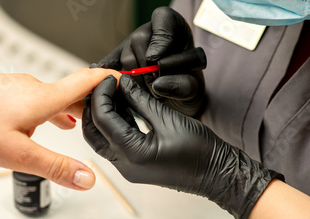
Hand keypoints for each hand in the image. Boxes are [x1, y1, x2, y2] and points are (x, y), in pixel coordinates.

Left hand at [82, 75, 281, 217]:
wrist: (216, 172)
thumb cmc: (199, 151)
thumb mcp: (167, 118)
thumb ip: (140, 99)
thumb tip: (122, 83)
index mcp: (132, 154)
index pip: (102, 119)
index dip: (102, 94)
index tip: (109, 77)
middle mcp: (124, 164)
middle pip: (93, 131)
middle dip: (94, 105)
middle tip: (103, 84)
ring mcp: (127, 166)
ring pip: (100, 138)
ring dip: (102, 114)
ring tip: (111, 91)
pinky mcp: (133, 163)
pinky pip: (114, 142)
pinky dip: (113, 123)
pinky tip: (121, 105)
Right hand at [91, 7, 205, 116]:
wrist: (175, 97)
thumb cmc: (187, 87)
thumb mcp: (194, 88)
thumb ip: (181, 85)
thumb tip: (157, 84)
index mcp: (174, 26)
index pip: (164, 19)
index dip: (159, 40)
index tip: (157, 61)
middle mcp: (150, 30)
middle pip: (139, 40)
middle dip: (146, 69)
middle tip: (156, 88)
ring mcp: (130, 43)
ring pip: (125, 57)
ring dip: (134, 79)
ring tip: (148, 92)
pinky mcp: (117, 57)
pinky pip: (110, 64)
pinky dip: (111, 75)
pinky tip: (116, 85)